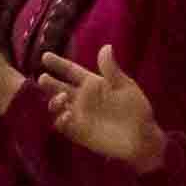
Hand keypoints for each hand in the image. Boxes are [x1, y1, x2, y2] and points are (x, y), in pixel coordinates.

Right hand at [41, 52, 163, 167]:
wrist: (142, 138)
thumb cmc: (136, 109)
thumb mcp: (126, 87)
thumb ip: (111, 70)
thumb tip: (106, 47)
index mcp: (93, 84)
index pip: (71, 71)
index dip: (59, 64)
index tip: (45, 56)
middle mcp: (83, 99)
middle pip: (59, 87)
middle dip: (49, 83)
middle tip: (43, 78)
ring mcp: (79, 115)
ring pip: (58, 106)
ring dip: (55, 101)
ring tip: (61, 97)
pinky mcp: (79, 132)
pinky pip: (63, 125)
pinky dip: (61, 120)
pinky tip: (67, 115)